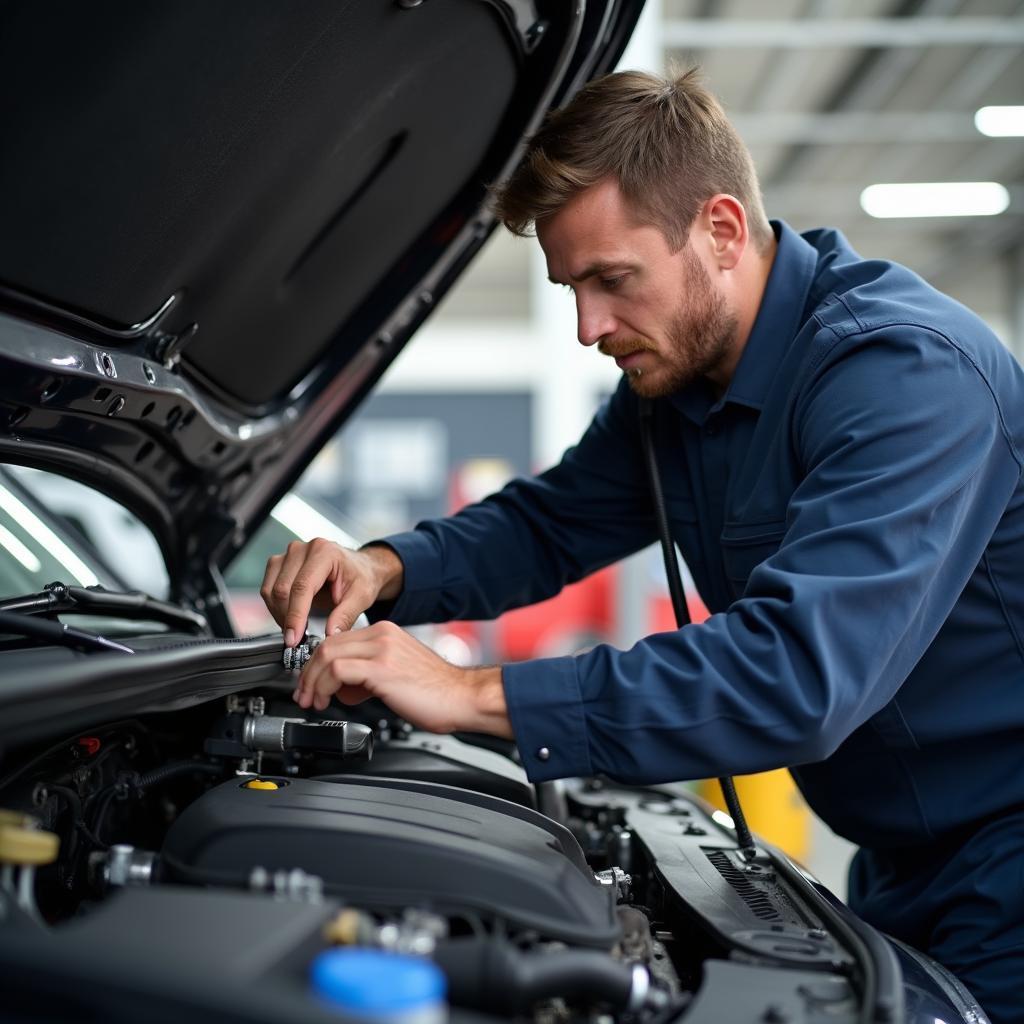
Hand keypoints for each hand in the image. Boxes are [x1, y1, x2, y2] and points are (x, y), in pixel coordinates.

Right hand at [261, 540, 403, 646]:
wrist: (360, 568)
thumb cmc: (361, 578)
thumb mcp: (361, 597)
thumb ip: (346, 615)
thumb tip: (330, 635)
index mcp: (325, 552)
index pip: (302, 586)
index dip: (295, 615)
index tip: (294, 638)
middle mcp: (302, 549)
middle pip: (282, 589)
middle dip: (287, 619)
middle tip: (298, 639)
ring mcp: (288, 555)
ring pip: (270, 591)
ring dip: (279, 614)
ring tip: (297, 628)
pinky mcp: (279, 564)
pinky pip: (267, 589)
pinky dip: (275, 608)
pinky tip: (291, 617)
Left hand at [294, 620, 512, 737]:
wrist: (464, 698)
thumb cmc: (438, 693)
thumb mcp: (397, 675)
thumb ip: (370, 676)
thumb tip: (345, 690)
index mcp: (387, 633)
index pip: (338, 640)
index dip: (318, 663)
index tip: (312, 683)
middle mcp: (383, 635)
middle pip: (327, 644)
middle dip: (309, 672)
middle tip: (305, 695)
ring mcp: (382, 649)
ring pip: (327, 654)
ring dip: (312, 681)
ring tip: (313, 701)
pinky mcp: (382, 668)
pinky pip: (337, 669)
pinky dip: (324, 685)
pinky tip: (327, 701)